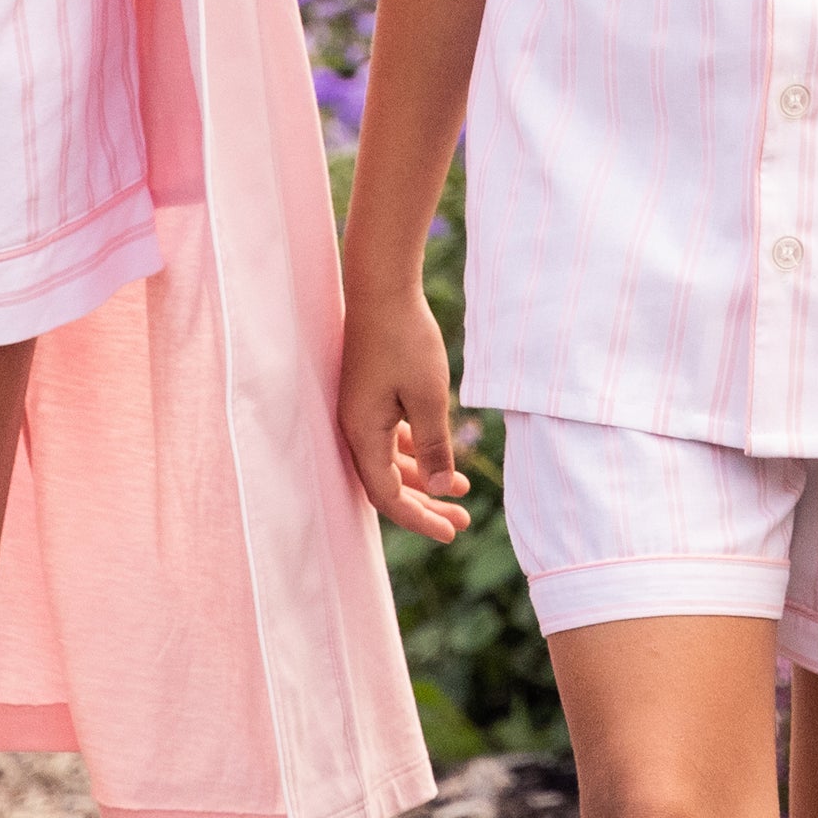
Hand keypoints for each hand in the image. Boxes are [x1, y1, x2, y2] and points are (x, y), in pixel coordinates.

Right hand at [338, 281, 472, 543]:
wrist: (382, 285)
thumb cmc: (405, 339)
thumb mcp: (429, 397)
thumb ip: (435, 446)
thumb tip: (443, 489)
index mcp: (363, 433)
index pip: (388, 496)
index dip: (419, 518)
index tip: (451, 532)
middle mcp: (354, 427)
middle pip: (388, 484)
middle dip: (426, 505)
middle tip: (462, 521)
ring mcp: (359, 410)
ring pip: (390, 460)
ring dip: (424, 476)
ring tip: (463, 489)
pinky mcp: (368, 394)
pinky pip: (389, 436)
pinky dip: (415, 449)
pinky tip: (441, 451)